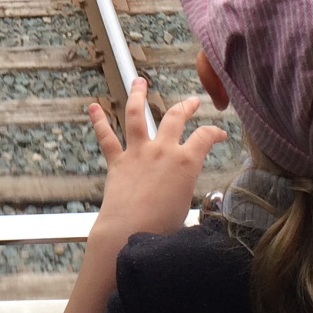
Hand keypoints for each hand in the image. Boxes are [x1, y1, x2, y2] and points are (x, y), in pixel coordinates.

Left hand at [88, 78, 228, 246]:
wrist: (129, 230)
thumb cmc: (161, 227)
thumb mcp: (186, 207)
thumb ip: (185, 189)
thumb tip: (181, 191)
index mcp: (185, 162)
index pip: (205, 138)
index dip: (215, 133)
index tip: (219, 134)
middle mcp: (162, 150)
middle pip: (175, 118)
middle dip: (185, 106)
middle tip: (192, 101)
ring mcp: (138, 152)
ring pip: (137, 114)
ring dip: (138, 95)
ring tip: (138, 82)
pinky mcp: (117, 161)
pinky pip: (106, 137)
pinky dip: (98, 121)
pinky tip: (93, 107)